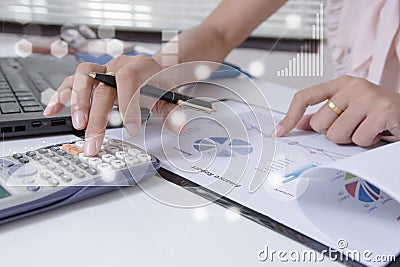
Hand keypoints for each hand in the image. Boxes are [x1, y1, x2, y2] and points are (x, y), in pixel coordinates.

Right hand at [43, 54, 177, 155]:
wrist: (155, 68)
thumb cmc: (160, 83)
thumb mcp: (170, 96)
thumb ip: (173, 112)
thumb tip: (179, 127)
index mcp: (140, 67)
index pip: (128, 81)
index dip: (127, 105)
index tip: (130, 129)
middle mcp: (118, 65)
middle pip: (102, 87)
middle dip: (97, 117)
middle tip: (94, 143)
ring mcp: (103, 69)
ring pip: (82, 78)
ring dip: (76, 103)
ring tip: (76, 125)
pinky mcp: (92, 77)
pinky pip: (71, 83)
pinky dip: (61, 97)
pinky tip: (52, 110)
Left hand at [274, 75, 399, 145]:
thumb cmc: (376, 112)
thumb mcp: (347, 110)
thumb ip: (322, 115)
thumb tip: (297, 124)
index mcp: (340, 84)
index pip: (305, 97)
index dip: (289, 116)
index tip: (279, 132)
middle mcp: (352, 86)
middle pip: (319, 123)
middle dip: (334, 132)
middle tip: (353, 126)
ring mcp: (368, 97)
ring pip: (336, 134)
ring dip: (351, 139)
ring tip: (366, 129)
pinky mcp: (382, 111)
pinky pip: (358, 140)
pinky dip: (367, 142)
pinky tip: (378, 132)